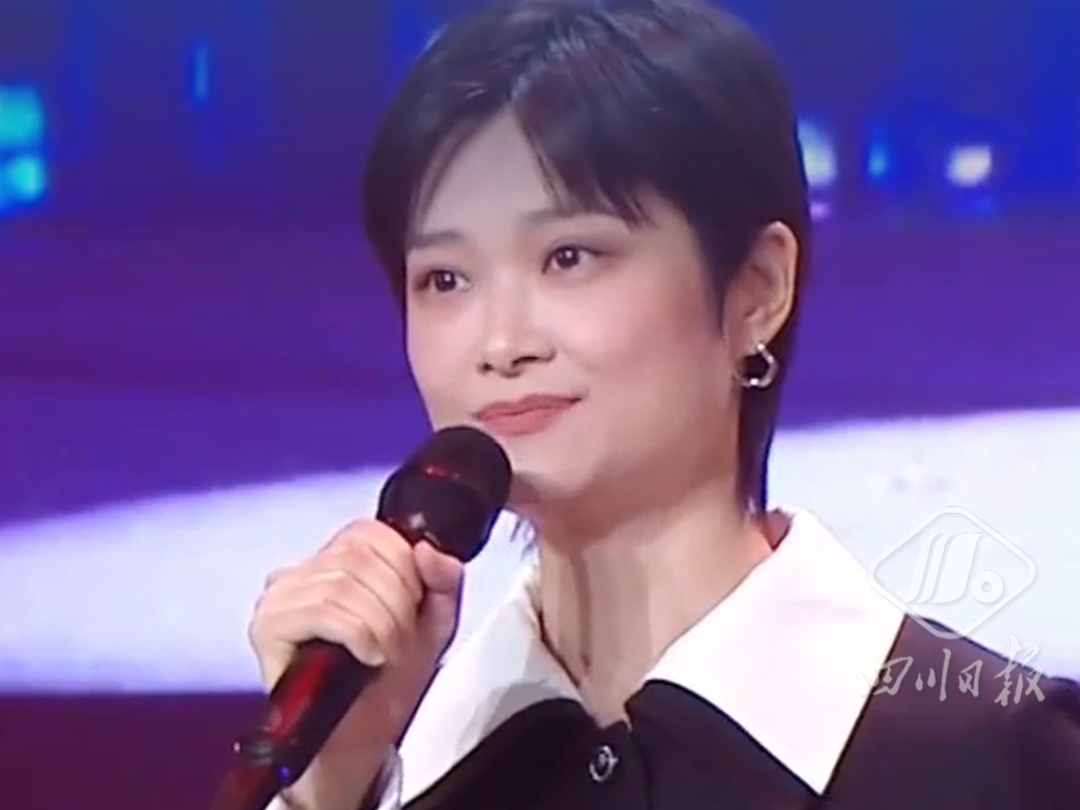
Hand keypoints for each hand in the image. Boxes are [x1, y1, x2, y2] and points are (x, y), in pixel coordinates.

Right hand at [248, 519, 464, 809]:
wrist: (361, 737)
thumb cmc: (388, 679)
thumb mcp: (433, 621)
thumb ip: (443, 579)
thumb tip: (428, 549)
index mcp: (335, 559)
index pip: (372, 533)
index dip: (405, 569)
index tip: (412, 608)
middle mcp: (300, 571)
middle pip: (360, 558)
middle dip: (396, 604)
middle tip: (398, 640)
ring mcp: (279, 597)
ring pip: (344, 586)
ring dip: (380, 626)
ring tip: (383, 654)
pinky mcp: (268, 627)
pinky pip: (324, 612)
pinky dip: (358, 635)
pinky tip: (366, 657)